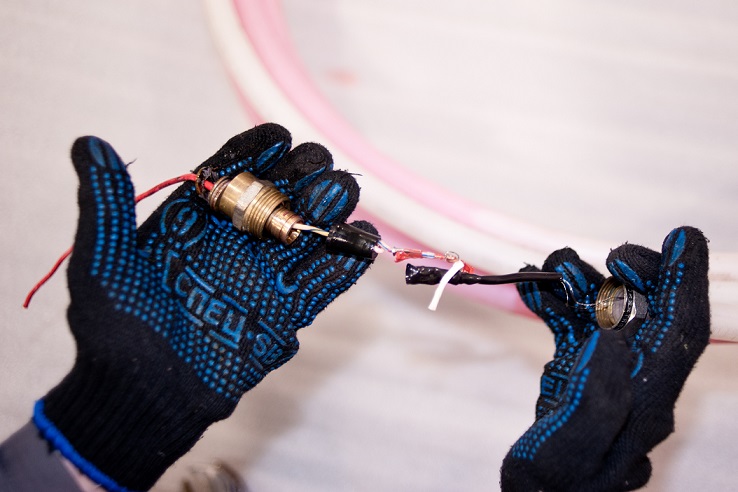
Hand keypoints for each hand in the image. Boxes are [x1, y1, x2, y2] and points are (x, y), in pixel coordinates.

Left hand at [34, 124, 376, 490]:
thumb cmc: (115, 330)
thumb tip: (89, 143)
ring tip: (341, 193)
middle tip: (317, 166)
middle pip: (279, 196)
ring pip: (307, 232)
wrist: (143, 395)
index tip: (277, 138)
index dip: (256, 152)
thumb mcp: (103, 264)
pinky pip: (322, 283)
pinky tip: (361, 242)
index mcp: (194, 221)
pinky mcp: (284, 313)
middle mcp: (234, 242)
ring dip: (329, 210)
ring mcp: (262, 276)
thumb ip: (104, 204)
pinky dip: (345, 263)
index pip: (232, 173)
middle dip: (303, 176)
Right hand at [501, 227, 709, 490]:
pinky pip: (572, 325)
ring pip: (607, 311)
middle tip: (610, 256)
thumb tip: (614, 342)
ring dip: (582, 283)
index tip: (682, 239)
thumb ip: (599, 400)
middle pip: (649, 312)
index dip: (683, 281)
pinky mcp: (577, 370)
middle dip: (634, 274)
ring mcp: (606, 372)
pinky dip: (553, 303)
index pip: (678, 331)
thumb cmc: (554, 488)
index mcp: (646, 400)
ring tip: (552, 269)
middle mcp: (634, 380)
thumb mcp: (572, 455)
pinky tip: (532, 290)